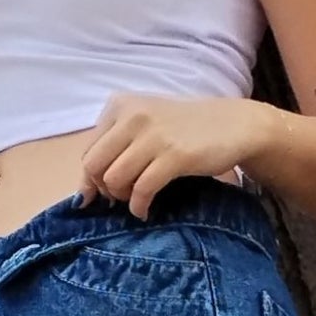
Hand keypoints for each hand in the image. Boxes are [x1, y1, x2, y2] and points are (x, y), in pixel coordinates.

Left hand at [78, 95, 271, 219]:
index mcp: (120, 105)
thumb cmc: (184, 130)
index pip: (87, 152)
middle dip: (104, 190)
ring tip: (137, 199)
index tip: (108, 191)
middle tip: (123, 196)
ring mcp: (153, 134)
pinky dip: (139, 207)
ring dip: (122, 199)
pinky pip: (141, 190)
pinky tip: (146, 209)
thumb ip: (113, 149)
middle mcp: (133, 115)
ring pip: (114, 179)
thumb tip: (83, 194)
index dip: (93, 179)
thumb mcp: (143, 127)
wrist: (232, 124)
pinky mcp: (174, 155)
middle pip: (94, 167)